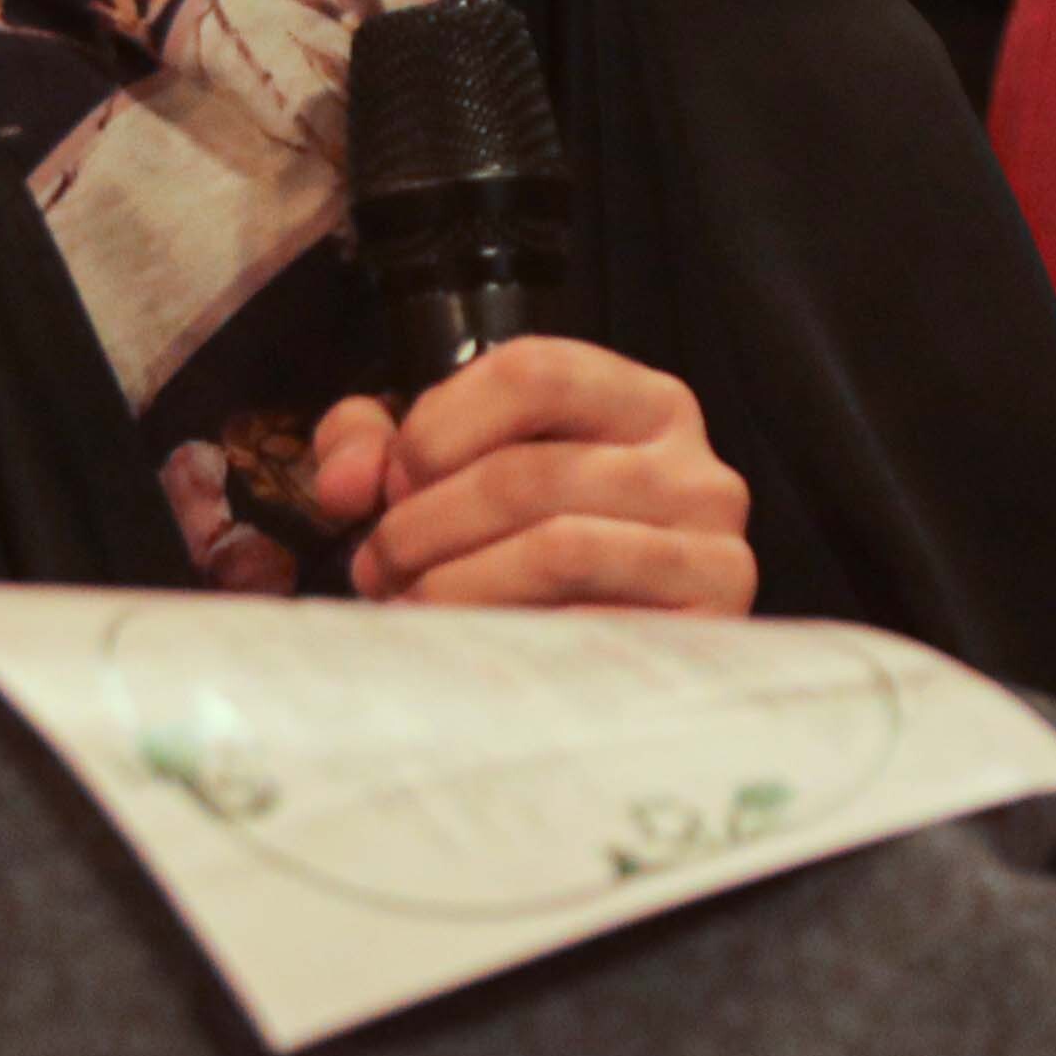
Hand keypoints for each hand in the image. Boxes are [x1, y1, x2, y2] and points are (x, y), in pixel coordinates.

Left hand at [295, 335, 755, 614]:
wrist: (617, 684)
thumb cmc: (527, 557)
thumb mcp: (459, 473)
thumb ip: (378, 444)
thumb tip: (344, 483)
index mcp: (644, 403)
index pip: (534, 372)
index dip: (438, 427)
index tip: (389, 484)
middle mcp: (696, 467)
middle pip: (527, 472)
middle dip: (424, 526)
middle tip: (377, 567)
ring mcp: (712, 550)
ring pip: (556, 548)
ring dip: (453, 586)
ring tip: (409, 608)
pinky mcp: (710, 628)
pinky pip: (589, 627)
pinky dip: (507, 640)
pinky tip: (466, 650)